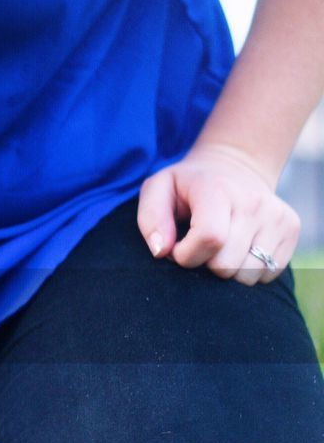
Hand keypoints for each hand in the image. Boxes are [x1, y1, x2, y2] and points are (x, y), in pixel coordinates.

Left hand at [136, 143, 300, 284]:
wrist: (234, 167)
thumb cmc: (187, 186)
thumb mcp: (157, 190)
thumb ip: (150, 219)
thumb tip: (161, 251)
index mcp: (217, 190)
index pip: (210, 238)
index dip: (186, 255)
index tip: (177, 249)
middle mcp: (253, 201)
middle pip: (226, 264)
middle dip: (204, 264)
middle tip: (198, 246)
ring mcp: (277, 216)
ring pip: (248, 275)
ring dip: (226, 270)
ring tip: (219, 247)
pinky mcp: (291, 228)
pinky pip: (268, 274)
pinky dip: (248, 270)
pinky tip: (239, 248)